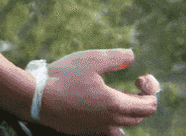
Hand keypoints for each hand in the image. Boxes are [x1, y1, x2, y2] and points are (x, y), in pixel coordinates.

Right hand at [29, 49, 159, 135]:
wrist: (35, 97)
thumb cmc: (63, 76)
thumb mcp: (93, 59)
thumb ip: (117, 57)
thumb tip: (132, 57)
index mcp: (115, 105)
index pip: (149, 106)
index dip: (151, 90)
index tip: (139, 77)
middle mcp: (109, 122)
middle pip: (139, 117)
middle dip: (141, 99)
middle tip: (134, 83)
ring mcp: (96, 130)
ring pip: (123, 127)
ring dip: (128, 112)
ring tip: (118, 96)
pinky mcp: (84, 131)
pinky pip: (107, 131)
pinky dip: (112, 121)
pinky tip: (101, 105)